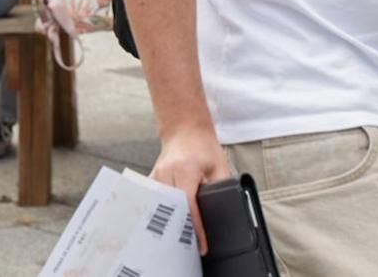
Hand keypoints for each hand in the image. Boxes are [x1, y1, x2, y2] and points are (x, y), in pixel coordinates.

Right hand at [151, 125, 233, 255]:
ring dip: (168, 224)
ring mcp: (157, 176)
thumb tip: (225, 209)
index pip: (189, 206)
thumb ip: (222, 187)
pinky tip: (164, 225)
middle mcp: (168, 173)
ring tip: (177, 242)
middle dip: (180, 231)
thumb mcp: (219, 166)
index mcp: (186, 170)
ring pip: (159, 208)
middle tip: (189, 248)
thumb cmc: (203, 146)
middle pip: (171, 210)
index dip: (196, 228)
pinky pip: (154, 201)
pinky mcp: (152, 179)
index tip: (201, 245)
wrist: (185, 129)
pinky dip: (159, 214)